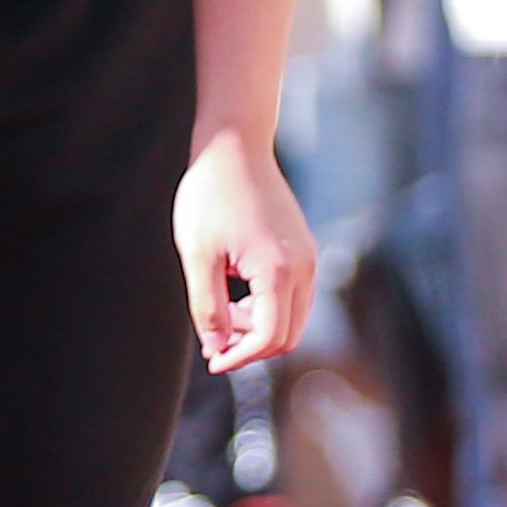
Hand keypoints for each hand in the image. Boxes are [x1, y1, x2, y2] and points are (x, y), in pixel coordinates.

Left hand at [173, 132, 319, 372]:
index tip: (212, 360)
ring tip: (221, 307)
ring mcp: (308, 258)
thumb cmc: (211, 196)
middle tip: (213, 336)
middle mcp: (304, 268)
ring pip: (293, 319)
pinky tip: (235, 290)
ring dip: (258, 327)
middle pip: (287, 336)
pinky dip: (267, 307)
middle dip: (250, 346)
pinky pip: (293, 297)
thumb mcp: (198, 256)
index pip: (269, 338)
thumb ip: (208, 307)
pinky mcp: (303, 250)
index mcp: (279, 271)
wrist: (234, 146)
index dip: (240, 357)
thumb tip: (217, 349)